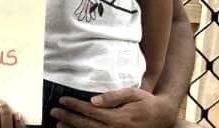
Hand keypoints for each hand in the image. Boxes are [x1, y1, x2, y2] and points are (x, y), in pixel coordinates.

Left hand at [51, 87, 176, 127]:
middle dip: (68, 118)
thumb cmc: (146, 103)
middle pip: (86, 125)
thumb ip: (113, 96)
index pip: (90, 111)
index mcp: (118, 118)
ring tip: (58, 124)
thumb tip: (94, 100)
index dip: (74, 106)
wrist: (164, 118)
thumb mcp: (132, 94)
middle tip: (54, 112)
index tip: (62, 100)